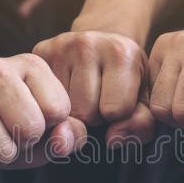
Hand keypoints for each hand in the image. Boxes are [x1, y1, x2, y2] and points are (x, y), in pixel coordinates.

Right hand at [0, 55, 86, 168]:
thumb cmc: (17, 125)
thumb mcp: (54, 132)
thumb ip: (71, 136)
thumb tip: (61, 140)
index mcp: (34, 64)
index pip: (59, 109)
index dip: (51, 125)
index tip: (35, 118)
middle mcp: (0, 65)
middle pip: (33, 125)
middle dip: (28, 139)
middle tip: (12, 129)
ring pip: (7, 142)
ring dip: (7, 150)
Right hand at [33, 31, 154, 143]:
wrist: (103, 47)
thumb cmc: (127, 81)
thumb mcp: (144, 103)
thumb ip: (140, 126)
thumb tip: (111, 139)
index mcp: (121, 52)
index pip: (114, 111)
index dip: (116, 116)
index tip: (117, 101)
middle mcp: (88, 43)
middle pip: (84, 113)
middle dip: (93, 116)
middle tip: (97, 99)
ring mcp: (60, 46)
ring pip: (61, 111)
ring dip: (72, 112)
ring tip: (82, 96)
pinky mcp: (40, 51)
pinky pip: (43, 100)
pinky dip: (55, 103)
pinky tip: (65, 91)